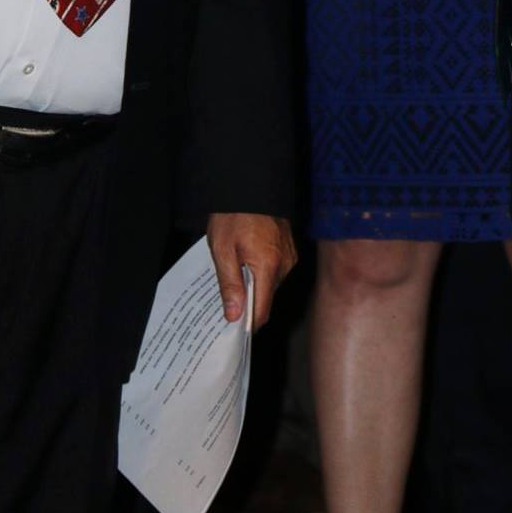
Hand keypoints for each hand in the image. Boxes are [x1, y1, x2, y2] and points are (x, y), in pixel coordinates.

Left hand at [206, 212, 296, 330]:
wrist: (249, 183)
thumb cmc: (233, 214)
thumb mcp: (222, 249)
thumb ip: (229, 284)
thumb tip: (234, 315)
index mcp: (268, 266)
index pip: (262, 310)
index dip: (247, 323)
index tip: (232, 329)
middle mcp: (284, 263)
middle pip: (266, 298)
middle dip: (248, 303)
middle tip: (226, 300)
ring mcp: (289, 255)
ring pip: (271, 284)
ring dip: (255, 285)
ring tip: (234, 276)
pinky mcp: (289, 247)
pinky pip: (276, 269)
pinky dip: (262, 271)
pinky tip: (246, 262)